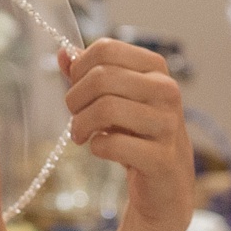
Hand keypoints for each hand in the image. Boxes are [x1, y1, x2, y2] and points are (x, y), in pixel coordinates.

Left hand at [59, 39, 192, 230]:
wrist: (166, 181)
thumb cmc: (136, 133)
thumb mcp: (114, 98)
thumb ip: (88, 75)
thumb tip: (62, 54)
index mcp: (155, 68)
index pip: (106, 49)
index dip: (79, 69)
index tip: (76, 88)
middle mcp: (166, 90)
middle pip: (101, 77)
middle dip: (75, 99)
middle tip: (74, 116)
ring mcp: (167, 124)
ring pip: (105, 108)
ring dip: (81, 124)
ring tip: (80, 135)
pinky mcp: (161, 157)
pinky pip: (112, 144)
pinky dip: (96, 147)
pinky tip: (100, 149)